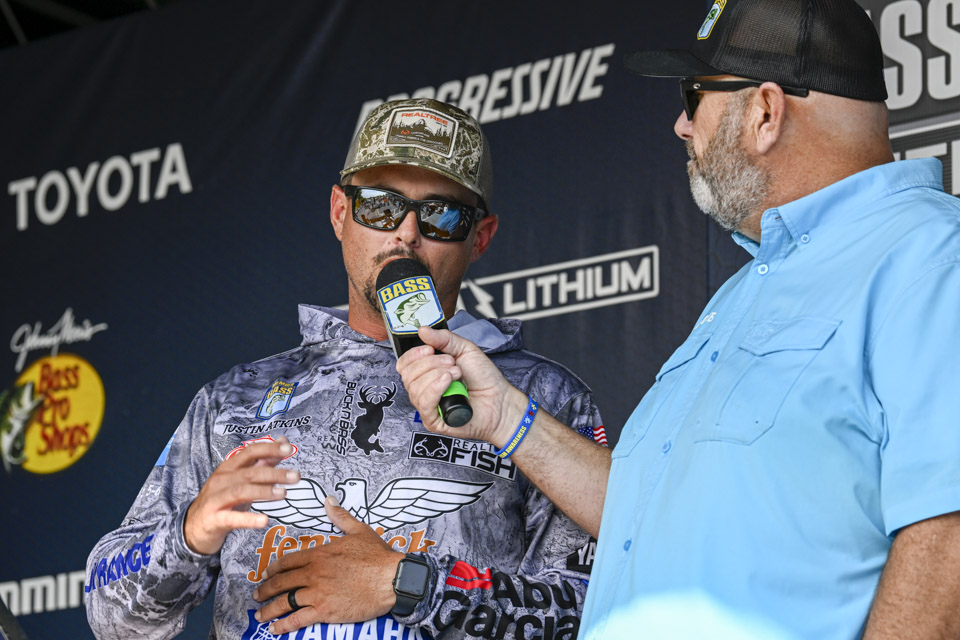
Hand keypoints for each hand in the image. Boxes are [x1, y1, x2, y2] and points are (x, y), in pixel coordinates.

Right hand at [184, 437, 298, 554]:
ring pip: (241, 491)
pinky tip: (264, 520)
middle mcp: (221, 480)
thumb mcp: (242, 480)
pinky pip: (232, 518)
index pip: (250, 452)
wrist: (194, 526)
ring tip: (284, 494)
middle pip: (249, 472)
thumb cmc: (223, 499)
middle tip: (296, 476)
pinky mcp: (213, 519)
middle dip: (274, 473)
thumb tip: (283, 444)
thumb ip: (263, 463)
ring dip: (264, 491)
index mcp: (229, 467)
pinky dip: (248, 519)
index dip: (269, 448)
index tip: (289, 449)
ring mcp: (215, 499)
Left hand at [253, 496, 403, 633]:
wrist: (391, 578)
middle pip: (281, 582)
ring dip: (269, 609)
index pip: (288, 561)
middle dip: (265, 589)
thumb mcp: (359, 530)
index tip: (266, 573)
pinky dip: (283, 625)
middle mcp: (313, 573)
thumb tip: (329, 500)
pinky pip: (297, 619)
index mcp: (319, 554)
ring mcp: (317, 592)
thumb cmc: (378, 556)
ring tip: (260, 614)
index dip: (274, 568)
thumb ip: (340, 517)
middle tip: (257, 595)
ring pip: (284, 602)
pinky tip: (275, 629)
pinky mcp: (325, 611)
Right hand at [397, 326, 527, 447]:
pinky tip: (448, 381)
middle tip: (452, 362)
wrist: (500, 399)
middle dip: (430, 363)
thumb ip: (444, 339)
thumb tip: (422, 330)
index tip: (429, 349)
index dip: (413, 355)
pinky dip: (434, 388)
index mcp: (427, 373)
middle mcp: (424, 390)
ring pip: (415, 388)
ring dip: (437, 375)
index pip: (404, 364)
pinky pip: (424, 403)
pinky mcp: (433, 421)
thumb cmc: (484, 378)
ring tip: (457, 373)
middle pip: (408, 375)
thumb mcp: (464, 350)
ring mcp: (427, 406)